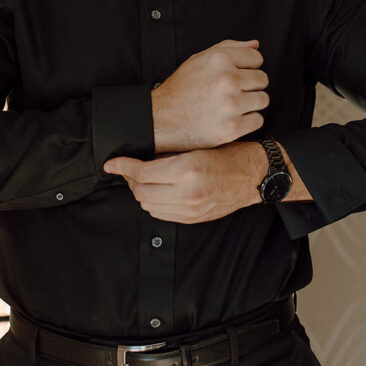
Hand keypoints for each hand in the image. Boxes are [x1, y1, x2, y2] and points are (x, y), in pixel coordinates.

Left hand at [103, 142, 267, 223]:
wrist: (254, 176)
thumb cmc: (230, 155)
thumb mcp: (197, 146)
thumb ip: (168, 155)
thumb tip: (139, 159)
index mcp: (187, 169)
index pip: (141, 172)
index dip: (122, 167)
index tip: (111, 163)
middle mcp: (187, 192)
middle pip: (140, 190)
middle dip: (131, 179)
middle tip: (130, 168)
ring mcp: (190, 209)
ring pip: (148, 204)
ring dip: (142, 192)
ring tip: (145, 179)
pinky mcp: (193, 218)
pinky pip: (161, 214)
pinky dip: (154, 203)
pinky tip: (159, 191)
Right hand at [152, 39, 268, 151]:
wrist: (162, 119)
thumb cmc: (181, 89)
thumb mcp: (199, 60)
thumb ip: (228, 47)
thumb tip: (255, 44)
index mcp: (220, 60)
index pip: (257, 58)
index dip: (247, 67)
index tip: (237, 75)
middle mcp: (228, 80)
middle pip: (262, 79)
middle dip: (250, 85)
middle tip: (233, 92)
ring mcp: (231, 105)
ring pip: (263, 99)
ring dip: (251, 103)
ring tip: (232, 105)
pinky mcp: (233, 127)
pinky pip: (258, 120)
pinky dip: (248, 121)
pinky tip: (231, 118)